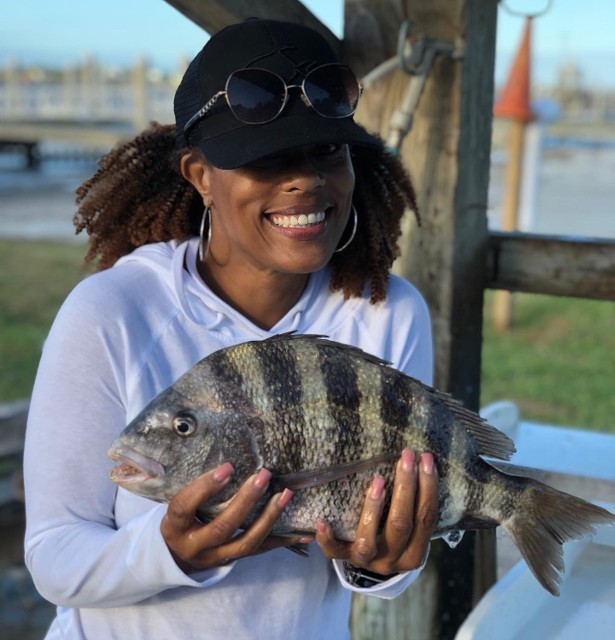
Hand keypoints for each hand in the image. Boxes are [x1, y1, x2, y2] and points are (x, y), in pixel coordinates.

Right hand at [161, 463, 299, 571]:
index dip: (205, 487)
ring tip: (285, 494)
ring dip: (268, 518)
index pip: (185, 506)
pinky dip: (282, 540)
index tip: (227, 467)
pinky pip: (261, 551)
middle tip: (263, 475)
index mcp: (175, 526)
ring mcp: (217, 556)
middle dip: (246, 501)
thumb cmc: (181, 516)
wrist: (177, 553)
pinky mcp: (235, 560)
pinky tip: (302, 533)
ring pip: (245, 542)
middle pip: (222, 526)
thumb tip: (223, 453)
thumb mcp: (178, 501)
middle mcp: (195, 545)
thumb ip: (195, 484)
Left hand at [315, 449, 438, 575]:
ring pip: (368, 539)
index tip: (426, 458)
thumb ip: (414, 508)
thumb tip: (420, 462)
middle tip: (407, 456)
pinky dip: (327, 538)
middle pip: (401, 524)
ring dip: (373, 508)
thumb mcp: (411, 529)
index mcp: (415, 553)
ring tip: (378, 481)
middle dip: (406, 487)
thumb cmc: (395, 535)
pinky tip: (322, 521)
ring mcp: (366, 560)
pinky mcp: (344, 558)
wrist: (374, 566)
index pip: (425, 519)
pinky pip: (333, 551)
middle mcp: (392, 560)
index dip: (428, 488)